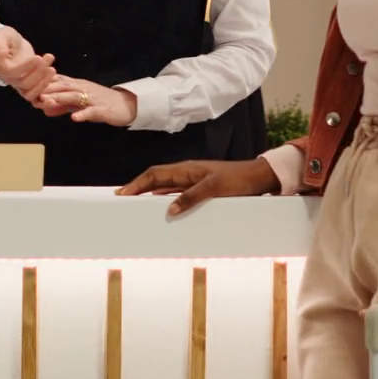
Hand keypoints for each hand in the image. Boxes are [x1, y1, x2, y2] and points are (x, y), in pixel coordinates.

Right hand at [0, 27, 55, 102]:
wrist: (10, 45)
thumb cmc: (5, 39)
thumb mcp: (1, 37)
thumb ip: (0, 46)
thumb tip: (2, 54)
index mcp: (0, 68)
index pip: (13, 72)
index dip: (26, 67)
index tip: (38, 57)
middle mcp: (8, 79)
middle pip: (24, 84)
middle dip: (39, 72)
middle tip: (49, 57)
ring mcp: (18, 84)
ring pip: (31, 93)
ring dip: (44, 82)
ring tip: (52, 69)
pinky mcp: (28, 86)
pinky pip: (36, 95)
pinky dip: (46, 92)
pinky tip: (55, 81)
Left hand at [37, 77, 137, 125]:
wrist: (126, 105)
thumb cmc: (102, 103)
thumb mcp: (80, 104)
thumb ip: (63, 106)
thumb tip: (44, 109)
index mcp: (77, 86)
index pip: (57, 82)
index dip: (43, 84)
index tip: (28, 88)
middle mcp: (83, 89)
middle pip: (63, 86)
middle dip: (48, 89)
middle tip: (33, 94)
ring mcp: (93, 98)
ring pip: (75, 96)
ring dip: (60, 99)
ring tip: (48, 102)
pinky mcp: (102, 109)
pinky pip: (92, 111)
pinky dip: (83, 114)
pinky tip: (75, 118)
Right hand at [117, 158, 280, 214]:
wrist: (257, 178)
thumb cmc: (237, 180)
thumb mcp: (214, 189)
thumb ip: (191, 197)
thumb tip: (169, 209)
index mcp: (186, 169)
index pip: (154, 174)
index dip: (137, 184)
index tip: (122, 194)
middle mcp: (186, 173)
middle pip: (155, 179)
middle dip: (137, 187)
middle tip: (120, 199)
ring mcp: (192, 181)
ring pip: (163, 186)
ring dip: (148, 194)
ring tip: (133, 204)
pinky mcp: (199, 189)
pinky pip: (175, 193)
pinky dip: (163, 200)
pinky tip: (159, 208)